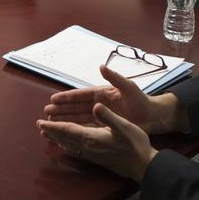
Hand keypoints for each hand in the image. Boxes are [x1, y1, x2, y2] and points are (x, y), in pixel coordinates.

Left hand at [37, 103, 157, 180]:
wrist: (144, 166)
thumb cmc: (135, 145)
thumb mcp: (124, 126)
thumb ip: (108, 116)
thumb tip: (95, 106)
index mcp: (92, 137)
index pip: (67, 130)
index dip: (53, 126)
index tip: (40, 122)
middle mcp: (88, 147)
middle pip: (65, 138)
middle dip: (52, 132)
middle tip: (39, 127)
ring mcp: (92, 154)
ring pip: (69, 145)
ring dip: (57, 139)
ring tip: (47, 135)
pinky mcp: (97, 158)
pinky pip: (77, 150)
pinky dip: (68, 146)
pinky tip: (67, 146)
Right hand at [43, 65, 161, 131]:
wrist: (152, 117)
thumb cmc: (141, 100)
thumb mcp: (129, 87)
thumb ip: (115, 78)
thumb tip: (101, 66)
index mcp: (101, 93)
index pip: (80, 95)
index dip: (66, 97)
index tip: (53, 99)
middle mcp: (97, 104)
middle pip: (75, 107)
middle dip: (61, 110)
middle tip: (46, 113)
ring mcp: (99, 116)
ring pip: (78, 118)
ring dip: (64, 120)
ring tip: (51, 123)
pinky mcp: (103, 126)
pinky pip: (86, 128)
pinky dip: (75, 130)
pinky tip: (65, 132)